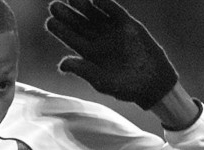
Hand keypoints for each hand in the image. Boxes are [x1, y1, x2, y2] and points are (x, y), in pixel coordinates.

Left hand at [46, 0, 177, 108]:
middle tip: (53, 5)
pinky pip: (115, 12)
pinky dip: (106, 4)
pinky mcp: (128, 25)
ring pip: (94, 15)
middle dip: (67, 14)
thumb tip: (62, 64)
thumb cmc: (126, 87)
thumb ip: (83, 71)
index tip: (50, 21)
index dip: (60, 30)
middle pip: (79, 24)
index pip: (71, 38)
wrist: (153, 83)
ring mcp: (113, 31)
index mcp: (89, 54)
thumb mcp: (102, 81)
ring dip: (83, 6)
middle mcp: (99, 40)